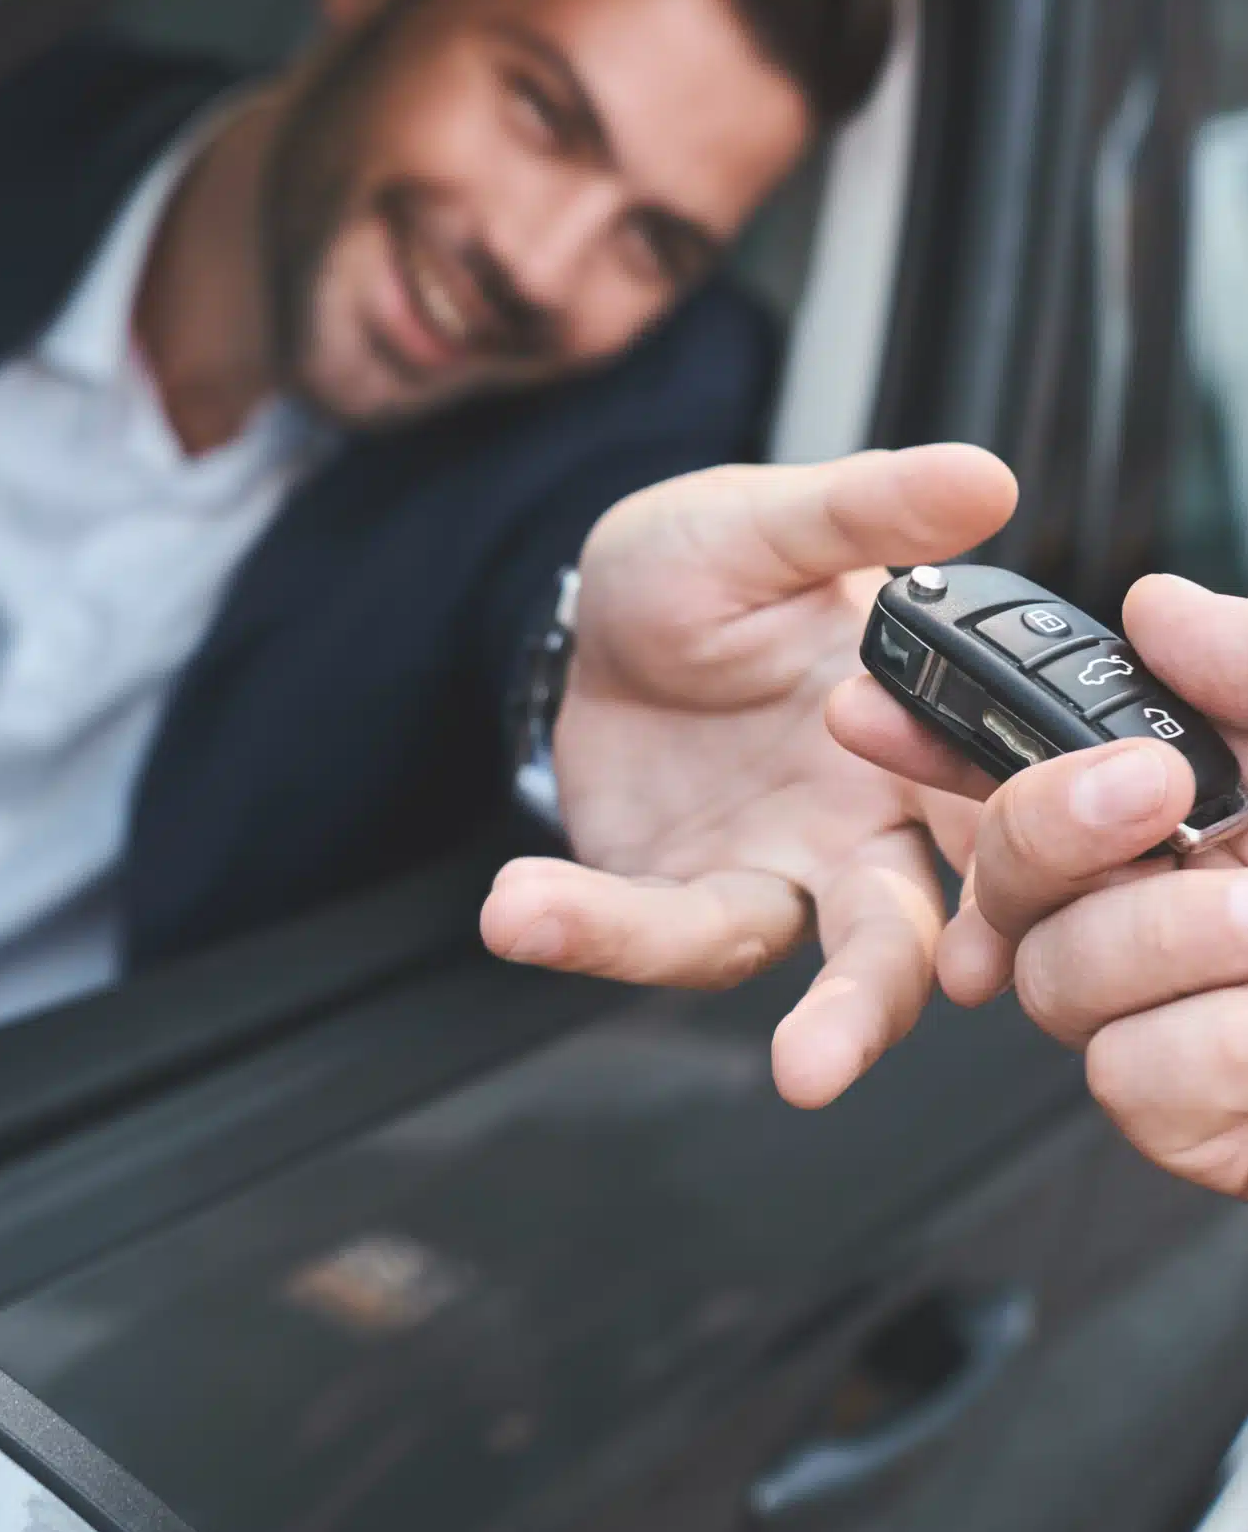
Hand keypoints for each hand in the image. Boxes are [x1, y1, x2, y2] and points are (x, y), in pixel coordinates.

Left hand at [480, 445, 1015, 1106]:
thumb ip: (865, 512)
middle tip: (824, 1054)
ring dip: (684, 986)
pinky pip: (654, 933)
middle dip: (871, 998)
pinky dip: (590, 927)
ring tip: (588, 949)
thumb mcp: (768, 523)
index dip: (1012, 847)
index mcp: (927, 739)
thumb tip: (981, 477)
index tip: (981, 879)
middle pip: (904, 935)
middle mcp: (871, 829)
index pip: (1000, 808)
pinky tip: (519, 907)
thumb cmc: (714, 569)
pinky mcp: (685, 900)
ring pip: (778, 966)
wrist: (600, 613)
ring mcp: (782, 876)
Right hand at [829, 573, 1247, 1194]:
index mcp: (1203, 813)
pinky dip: (1221, 1055)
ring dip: (1171, 944)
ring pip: (1059, 990)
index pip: (1033, 770)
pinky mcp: (1214, 1126)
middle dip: (1048, 830)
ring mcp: (1189, 1025)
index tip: (866, 701)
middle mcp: (1178, 914)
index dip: (937, 734)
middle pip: (1009, 887)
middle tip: (1146, 795)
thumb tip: (1155, 609)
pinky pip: (1140, 1090)